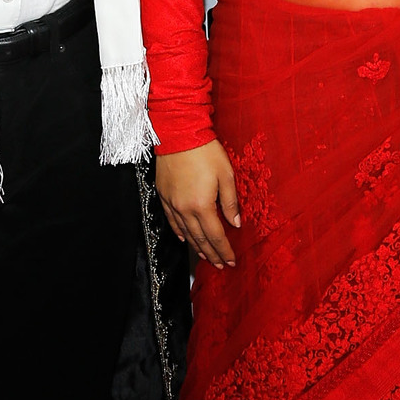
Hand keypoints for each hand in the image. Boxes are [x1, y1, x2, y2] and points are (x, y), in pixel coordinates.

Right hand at [156, 140, 240, 267]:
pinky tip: (184, 239)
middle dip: (212, 254)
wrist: (178, 133)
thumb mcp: (226, 175)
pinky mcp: (163, 195)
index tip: (231, 261)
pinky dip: (179, 232)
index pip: (215, 236)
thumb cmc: (205, 151)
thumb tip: (236, 223)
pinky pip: (171, 220)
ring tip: (206, 257)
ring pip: (185, 232)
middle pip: (199, 239)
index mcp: (202, 205)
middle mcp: (185, 209)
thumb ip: (230, 202)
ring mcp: (172, 203)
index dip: (224, 251)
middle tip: (220, 265)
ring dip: (196, 247)